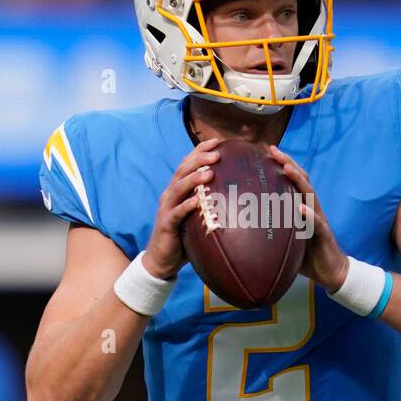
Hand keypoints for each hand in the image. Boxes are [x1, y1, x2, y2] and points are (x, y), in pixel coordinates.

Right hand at [143, 138, 220, 279]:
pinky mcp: (167, 224)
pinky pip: (177, 213)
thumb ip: (210, 202)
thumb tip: (238, 195)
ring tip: (209, 173)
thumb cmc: (184, 236)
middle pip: (183, 170)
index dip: (201, 150)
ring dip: (194, 179)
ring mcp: (167, 208)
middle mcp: (171, 194)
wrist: (162, 259)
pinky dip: (187, 206)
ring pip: (179, 188)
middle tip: (217, 154)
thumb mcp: (198, 215)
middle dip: (199, 159)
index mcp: (178, 189)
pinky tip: (197, 202)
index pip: (188, 163)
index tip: (218, 141)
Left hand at [268, 145, 349, 291]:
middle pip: (301, 180)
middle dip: (288, 163)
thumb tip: (243, 225)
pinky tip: (301, 208)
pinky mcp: (324, 235)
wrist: (331, 271)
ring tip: (287, 169)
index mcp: (303, 207)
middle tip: (273, 150)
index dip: (282, 164)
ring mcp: (319, 219)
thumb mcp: (286, 238)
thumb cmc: (306, 254)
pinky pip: (317, 223)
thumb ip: (272, 227)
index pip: (293, 180)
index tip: (266, 150)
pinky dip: (309, 215)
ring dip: (298, 181)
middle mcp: (312, 208)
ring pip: (310, 195)